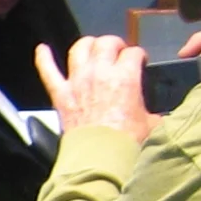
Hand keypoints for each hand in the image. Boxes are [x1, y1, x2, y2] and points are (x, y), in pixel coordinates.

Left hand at [34, 36, 156, 145]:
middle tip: (118, 51)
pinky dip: (44, 58)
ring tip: (92, 46)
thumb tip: (158, 117)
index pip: (133, 53)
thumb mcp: (151, 123)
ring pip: (79, 49)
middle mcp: (100, 73)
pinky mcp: (61, 95)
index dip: (138, 55)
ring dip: (87, 44)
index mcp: (125, 76)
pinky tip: (42, 49)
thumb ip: (153, 113)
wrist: (101, 156)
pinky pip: (48, 71)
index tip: (139, 60)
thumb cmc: (126, 141)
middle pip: (106, 43)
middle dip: (115, 43)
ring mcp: (78, 81)